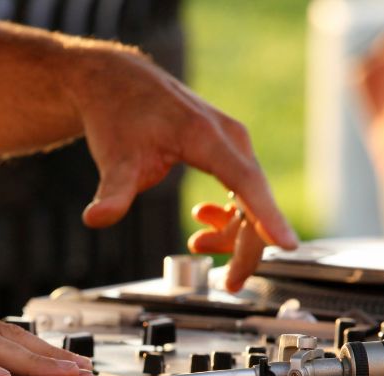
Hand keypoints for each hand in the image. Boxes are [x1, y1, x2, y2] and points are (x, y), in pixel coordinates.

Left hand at [67, 47, 297, 288]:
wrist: (118, 85)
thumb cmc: (119, 115)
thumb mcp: (114, 158)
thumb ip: (112, 192)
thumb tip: (96, 219)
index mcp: (206, 136)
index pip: (245, 183)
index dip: (266, 217)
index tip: (287, 244)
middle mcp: (230, 138)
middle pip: (255, 201)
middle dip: (247, 247)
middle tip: (231, 284)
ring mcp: (232, 144)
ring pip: (251, 200)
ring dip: (233, 233)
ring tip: (197, 244)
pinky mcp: (227, 151)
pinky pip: (242, 192)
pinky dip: (227, 216)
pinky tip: (201, 223)